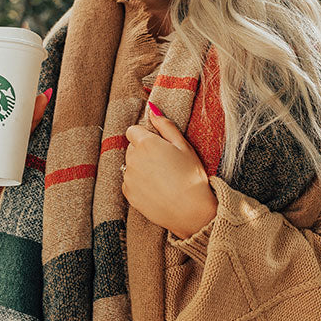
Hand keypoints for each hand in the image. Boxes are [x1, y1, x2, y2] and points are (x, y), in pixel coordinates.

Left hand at [122, 103, 217, 238]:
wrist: (190, 210)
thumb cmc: (191, 176)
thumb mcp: (184, 146)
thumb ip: (165, 125)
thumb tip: (152, 109)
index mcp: (145, 143)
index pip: (133, 130)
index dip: (146, 136)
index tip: (159, 145)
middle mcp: (132, 159)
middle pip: (132, 148)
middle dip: (144, 152)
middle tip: (165, 163)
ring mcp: (129, 177)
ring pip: (131, 165)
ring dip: (142, 168)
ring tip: (163, 178)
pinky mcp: (128, 193)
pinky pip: (130, 182)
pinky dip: (139, 184)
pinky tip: (157, 189)